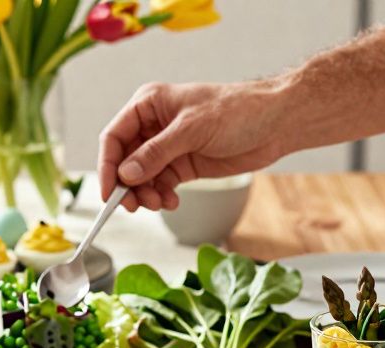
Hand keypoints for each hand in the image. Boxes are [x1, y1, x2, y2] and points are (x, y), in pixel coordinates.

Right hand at [98, 81, 286, 210]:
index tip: (109, 191)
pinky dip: (161, 197)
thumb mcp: (192, 129)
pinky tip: (171, 201)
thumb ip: (156, 152)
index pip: (114, 137)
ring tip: (159, 203)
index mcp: (149, 105)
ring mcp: (167, 147)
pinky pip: (159, 185)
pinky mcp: (181, 165)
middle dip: (127, 185)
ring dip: (145, 194)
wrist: (275, 123)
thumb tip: (126, 174)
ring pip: (140, 178)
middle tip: (134, 205)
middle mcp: (153, 126)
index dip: (108, 166)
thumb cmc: (238, 110)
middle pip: (124, 161)